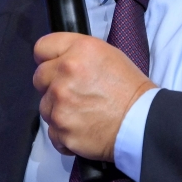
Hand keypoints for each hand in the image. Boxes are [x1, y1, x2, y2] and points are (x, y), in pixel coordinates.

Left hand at [33, 33, 155, 160]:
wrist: (143, 123)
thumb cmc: (130, 89)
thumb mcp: (106, 55)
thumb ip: (76, 53)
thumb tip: (58, 59)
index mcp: (78, 50)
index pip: (41, 48)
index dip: (48, 58)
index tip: (54, 67)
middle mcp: (65, 72)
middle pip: (39, 77)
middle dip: (52, 85)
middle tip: (73, 93)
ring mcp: (60, 102)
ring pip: (45, 106)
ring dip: (58, 110)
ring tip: (82, 113)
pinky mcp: (61, 128)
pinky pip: (52, 131)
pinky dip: (64, 134)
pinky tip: (82, 129)